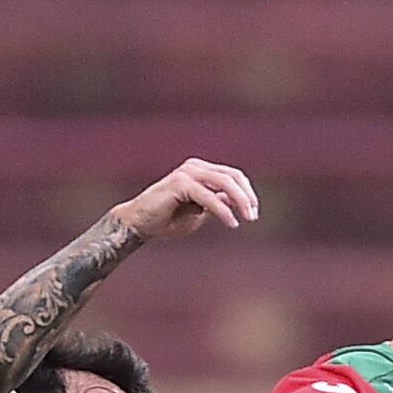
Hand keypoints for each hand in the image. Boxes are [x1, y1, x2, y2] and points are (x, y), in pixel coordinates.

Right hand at [115, 157, 258, 240]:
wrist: (139, 225)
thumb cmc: (167, 221)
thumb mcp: (199, 215)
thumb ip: (216, 205)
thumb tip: (233, 201)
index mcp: (200, 172)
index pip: (232, 176)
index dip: (247, 193)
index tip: (253, 213)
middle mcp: (194, 167)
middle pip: (232, 176)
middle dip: (247, 196)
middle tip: (253, 217)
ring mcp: (187, 172)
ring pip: (223, 181)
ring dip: (240, 200)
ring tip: (247, 218)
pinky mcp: (179, 182)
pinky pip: (208, 196)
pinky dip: (222, 210)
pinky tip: (232, 223)